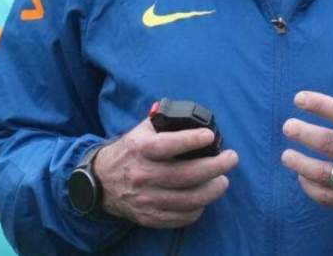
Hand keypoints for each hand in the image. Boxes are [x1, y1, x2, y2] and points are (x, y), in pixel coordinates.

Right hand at [93, 117, 237, 228]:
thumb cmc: (130, 151)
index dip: (190, 140)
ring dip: (211, 190)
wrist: (101, 181)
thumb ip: (164, 122)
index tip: (209, 135)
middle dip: (214, 167)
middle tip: (231, 158)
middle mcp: (142, 175)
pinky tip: (205, 199)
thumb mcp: (141, 131)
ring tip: (223, 180)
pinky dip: (197, 209)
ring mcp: (145, 199)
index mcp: (140, 149)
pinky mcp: (149, 217)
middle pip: (184, 175)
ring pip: (187, 199)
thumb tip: (193, 116)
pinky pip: (179, 217)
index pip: (166, 145)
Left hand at [281, 56, 332, 219]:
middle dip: (303, 133)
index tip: (299, 99)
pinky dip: (311, 187)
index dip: (319, 104)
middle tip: (288, 127)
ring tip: (286, 155)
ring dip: (300, 164)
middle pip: (328, 143)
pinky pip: (329, 197)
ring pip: (324, 173)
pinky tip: (303, 177)